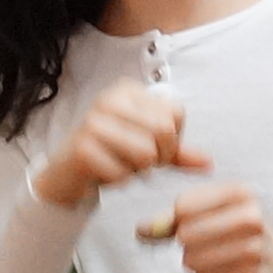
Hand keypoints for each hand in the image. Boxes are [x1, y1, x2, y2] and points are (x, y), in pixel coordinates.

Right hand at [33, 86, 194, 214]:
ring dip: (139, 171)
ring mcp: (93, 121)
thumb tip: (207, 163)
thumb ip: (177, 153)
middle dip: (160, 157)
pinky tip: (106, 174)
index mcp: (128, 91)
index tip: (155, 150)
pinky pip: (122, 173)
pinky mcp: (83, 148)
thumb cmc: (108, 154)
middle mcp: (110, 99)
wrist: (65, 172)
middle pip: (164, 131)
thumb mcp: (146, 148)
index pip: (175, 113)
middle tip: (142, 164)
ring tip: (123, 167)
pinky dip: (120, 181)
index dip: (174, 140)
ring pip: (145, 153)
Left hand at [144, 177, 272, 272]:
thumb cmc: (239, 236)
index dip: (179, 221)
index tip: (195, 224)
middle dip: (187, 245)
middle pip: (185, 234)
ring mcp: (255, 247)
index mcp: (240, 193)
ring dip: (196, 265)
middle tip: (206, 246)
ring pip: (192, 260)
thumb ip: (173, 220)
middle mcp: (251, 216)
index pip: (183, 206)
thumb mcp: (212, 216)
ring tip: (216, 261)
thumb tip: (142, 229)